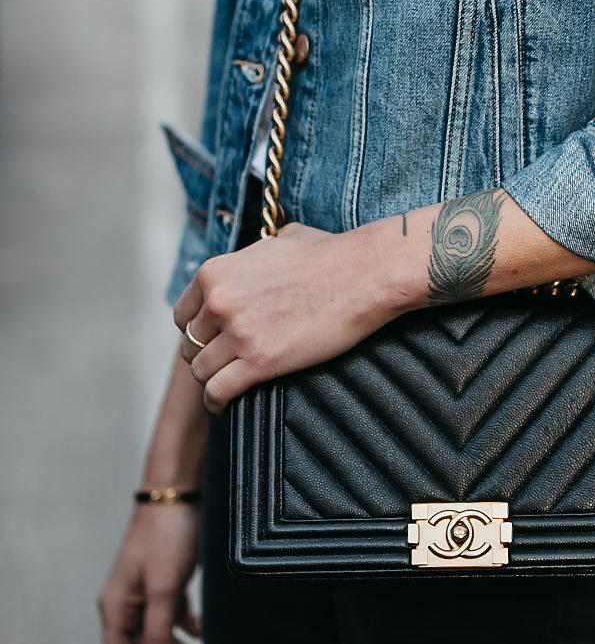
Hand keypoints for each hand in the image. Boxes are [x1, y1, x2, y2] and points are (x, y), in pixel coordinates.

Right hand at [98, 505, 203, 643]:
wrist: (179, 490)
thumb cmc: (167, 535)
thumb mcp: (164, 588)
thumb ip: (157, 632)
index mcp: (116, 608)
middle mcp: (127, 604)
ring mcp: (147, 593)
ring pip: (161, 636)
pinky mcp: (167, 581)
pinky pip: (174, 616)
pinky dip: (190, 628)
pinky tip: (208, 633)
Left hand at [175, 223, 394, 412]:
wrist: (363, 274)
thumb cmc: (328, 254)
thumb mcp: (278, 240)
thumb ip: (252, 255)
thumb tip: (253, 259)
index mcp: (216, 272)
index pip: (182, 313)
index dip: (197, 327)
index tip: (211, 337)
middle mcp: (219, 301)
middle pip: (190, 344)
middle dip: (206, 353)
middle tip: (225, 359)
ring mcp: (238, 333)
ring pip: (201, 371)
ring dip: (213, 378)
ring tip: (227, 381)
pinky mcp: (259, 361)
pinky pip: (218, 392)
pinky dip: (216, 402)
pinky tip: (223, 404)